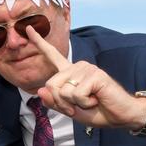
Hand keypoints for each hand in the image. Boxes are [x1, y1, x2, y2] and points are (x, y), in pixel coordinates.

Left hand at [28, 26, 145, 129]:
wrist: (118, 116)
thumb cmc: (94, 111)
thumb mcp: (69, 109)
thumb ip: (54, 102)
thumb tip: (40, 91)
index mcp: (68, 72)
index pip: (51, 55)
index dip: (38, 42)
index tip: (27, 29)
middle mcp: (76, 67)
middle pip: (50, 85)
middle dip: (61, 102)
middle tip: (77, 106)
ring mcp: (86, 68)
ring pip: (63, 91)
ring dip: (73, 104)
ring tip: (89, 101)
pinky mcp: (95, 74)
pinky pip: (76, 94)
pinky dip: (84, 103)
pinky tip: (95, 99)